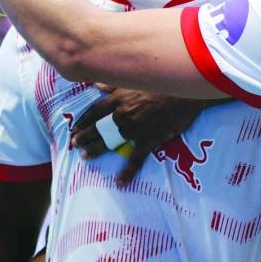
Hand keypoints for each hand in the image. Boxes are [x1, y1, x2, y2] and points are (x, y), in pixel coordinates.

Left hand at [71, 88, 213, 185]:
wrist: (185, 92)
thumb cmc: (160, 83)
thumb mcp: (134, 80)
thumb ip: (113, 84)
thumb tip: (96, 84)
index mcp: (118, 99)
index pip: (94, 112)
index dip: (83, 121)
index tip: (74, 129)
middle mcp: (123, 115)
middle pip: (98, 128)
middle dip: (84, 137)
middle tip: (74, 145)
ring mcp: (135, 129)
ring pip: (111, 142)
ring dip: (97, 150)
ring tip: (87, 156)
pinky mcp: (149, 140)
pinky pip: (136, 159)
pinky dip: (128, 172)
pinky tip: (120, 181)